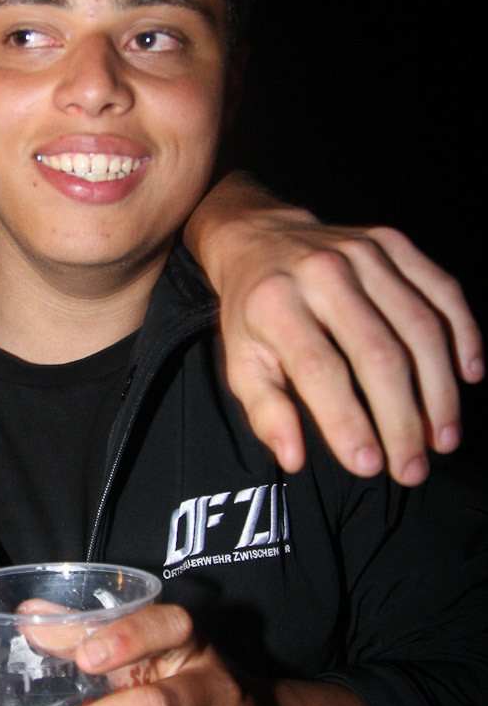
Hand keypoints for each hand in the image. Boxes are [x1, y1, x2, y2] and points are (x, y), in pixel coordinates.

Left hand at [187, 180, 483, 484]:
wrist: (259, 238)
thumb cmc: (253, 311)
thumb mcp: (240, 361)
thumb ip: (265, 411)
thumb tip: (292, 457)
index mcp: (276, 303)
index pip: (320, 370)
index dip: (348, 422)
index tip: (368, 464)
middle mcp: (323, 273)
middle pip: (378, 354)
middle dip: (402, 420)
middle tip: (411, 467)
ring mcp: (363, 254)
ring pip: (419, 327)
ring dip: (439, 390)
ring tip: (443, 437)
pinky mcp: (393, 243)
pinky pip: (441, 290)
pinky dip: (463, 333)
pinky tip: (469, 374)